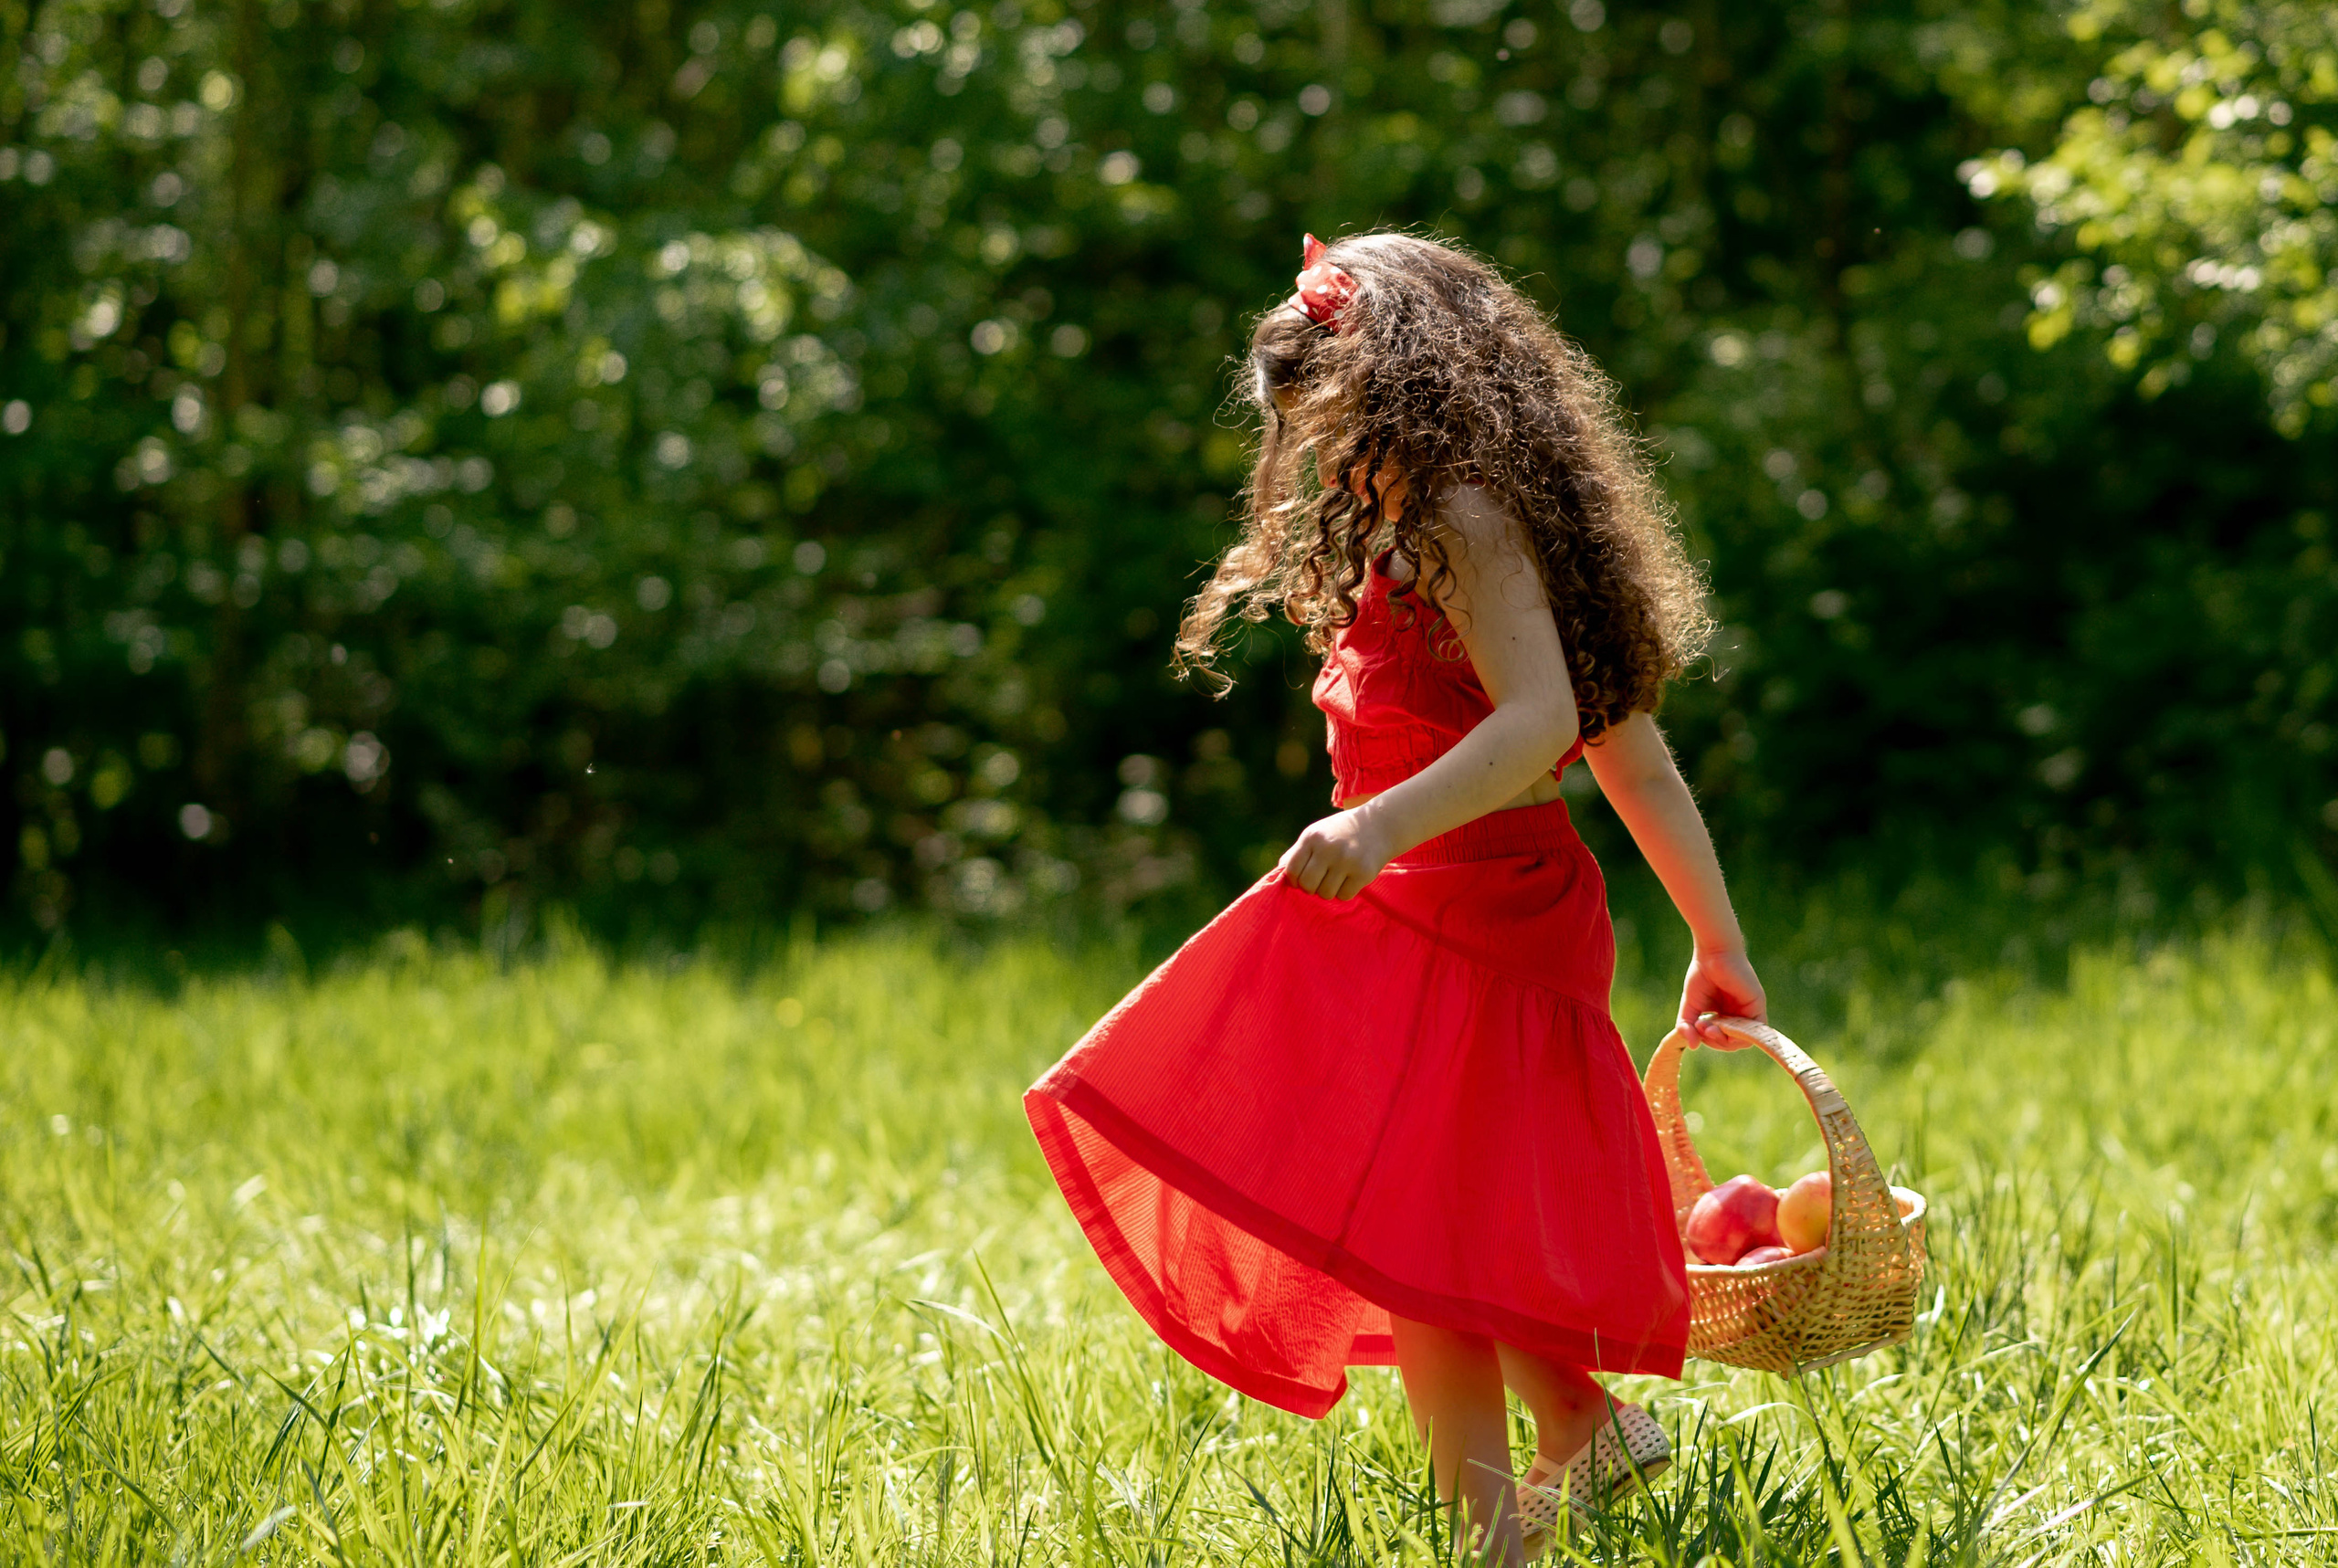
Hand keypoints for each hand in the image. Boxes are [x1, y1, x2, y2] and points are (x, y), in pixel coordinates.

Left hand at [1278, 809, 1392, 900]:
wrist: (1379, 824)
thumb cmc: (1341, 832)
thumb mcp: (1317, 834)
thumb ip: (1297, 852)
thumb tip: (1279, 874)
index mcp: (1312, 837)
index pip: (1292, 870)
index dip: (1295, 880)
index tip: (1302, 879)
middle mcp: (1328, 848)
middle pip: (1307, 885)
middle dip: (1311, 888)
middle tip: (1320, 881)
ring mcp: (1346, 860)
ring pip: (1325, 893)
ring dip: (1329, 891)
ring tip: (1336, 878)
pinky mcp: (1363, 872)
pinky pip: (1344, 896)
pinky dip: (1345, 892)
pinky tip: (1350, 879)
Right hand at [1679, 948, 1765, 1046]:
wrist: (1713, 954)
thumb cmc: (1702, 975)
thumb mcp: (1690, 1006)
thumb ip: (1687, 1026)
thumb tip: (1691, 1046)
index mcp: (1725, 1015)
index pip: (1721, 1039)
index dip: (1709, 1041)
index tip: (1696, 1028)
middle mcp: (1739, 1015)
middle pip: (1732, 1043)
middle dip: (1715, 1042)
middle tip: (1702, 1028)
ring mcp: (1749, 1011)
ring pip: (1744, 1040)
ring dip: (1725, 1041)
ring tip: (1709, 1028)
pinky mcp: (1757, 1006)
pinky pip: (1756, 1031)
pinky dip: (1740, 1036)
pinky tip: (1724, 1028)